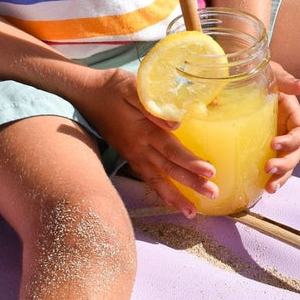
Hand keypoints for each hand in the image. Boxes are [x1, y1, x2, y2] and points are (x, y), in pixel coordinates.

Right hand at [81, 68, 217, 216]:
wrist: (85, 94)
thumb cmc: (111, 87)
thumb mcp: (130, 87)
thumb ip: (151, 104)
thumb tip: (175, 123)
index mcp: (142, 131)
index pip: (171, 150)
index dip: (191, 162)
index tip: (210, 172)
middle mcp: (138, 148)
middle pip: (169, 170)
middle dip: (191, 184)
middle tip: (213, 194)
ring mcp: (133, 155)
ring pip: (157, 180)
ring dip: (176, 197)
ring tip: (192, 212)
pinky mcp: (130, 156)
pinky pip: (147, 178)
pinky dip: (160, 191)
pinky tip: (173, 201)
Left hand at [264, 62, 299, 192]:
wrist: (240, 75)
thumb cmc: (258, 72)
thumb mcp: (272, 72)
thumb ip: (285, 80)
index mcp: (292, 114)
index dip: (292, 140)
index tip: (274, 143)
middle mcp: (287, 130)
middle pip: (295, 153)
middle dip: (285, 164)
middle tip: (268, 168)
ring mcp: (275, 142)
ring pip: (286, 165)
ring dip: (281, 178)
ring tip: (269, 187)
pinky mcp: (261, 149)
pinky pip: (271, 168)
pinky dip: (268, 179)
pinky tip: (260, 189)